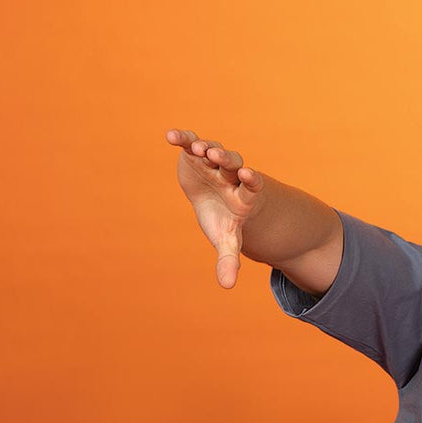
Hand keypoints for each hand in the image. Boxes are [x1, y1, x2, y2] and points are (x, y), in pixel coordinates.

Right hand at [165, 128, 264, 288]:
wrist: (215, 200)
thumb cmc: (225, 221)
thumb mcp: (227, 240)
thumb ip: (229, 260)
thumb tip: (228, 286)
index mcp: (241, 194)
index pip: (251, 185)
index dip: (251, 180)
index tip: (248, 176)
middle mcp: (229, 174)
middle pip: (232, 163)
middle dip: (226, 159)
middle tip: (217, 155)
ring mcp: (213, 161)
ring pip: (212, 150)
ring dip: (206, 147)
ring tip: (199, 148)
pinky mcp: (195, 154)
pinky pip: (190, 143)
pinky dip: (182, 138)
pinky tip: (170, 136)